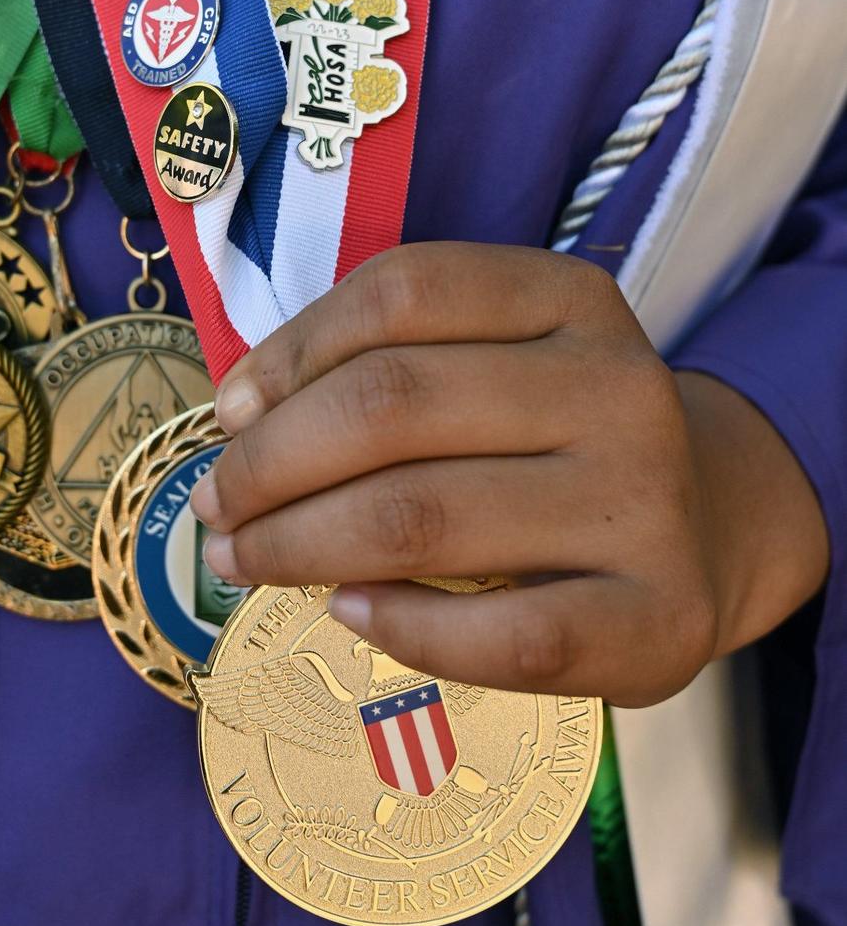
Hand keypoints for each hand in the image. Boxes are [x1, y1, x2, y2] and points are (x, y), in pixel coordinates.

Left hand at [191, 244, 827, 706]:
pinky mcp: (658, 616)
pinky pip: (503, 634)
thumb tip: (242, 415)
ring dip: (298, 544)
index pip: (403, 290)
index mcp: (569, 297)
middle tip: (215, 506)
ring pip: (423, 515)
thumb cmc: (554, 437)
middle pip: (393, 403)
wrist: (708, 524)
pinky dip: (402, 626)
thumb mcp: (495, 359)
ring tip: (243, 559)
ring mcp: (644, 501)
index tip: (230, 412)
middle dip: (270, 462)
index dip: (291, 350)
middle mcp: (617, 384)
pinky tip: (346, 612)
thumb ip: (384, 361)